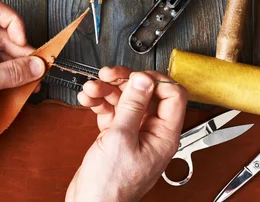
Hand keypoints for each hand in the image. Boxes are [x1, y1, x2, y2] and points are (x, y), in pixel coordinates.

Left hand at [0, 0, 45, 146]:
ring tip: (30, 80)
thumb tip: (36, 66)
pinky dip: (7, 76)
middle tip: (36, 67)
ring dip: (16, 66)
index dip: (13, 23)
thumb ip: (13, 73)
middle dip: (20, 51)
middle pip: (0, 35)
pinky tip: (18, 86)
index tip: (23, 42)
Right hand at [66, 66, 186, 201]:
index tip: (135, 76)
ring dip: (107, 90)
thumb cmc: (110, 185)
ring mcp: (133, 133)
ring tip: (91, 88)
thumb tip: (144, 80)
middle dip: (125, 81)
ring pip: (125, 100)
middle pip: (146, 93)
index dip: (154, 80)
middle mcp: (151, 132)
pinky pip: (112, 110)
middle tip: (108, 75)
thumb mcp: (120, 138)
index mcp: (164, 134)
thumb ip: (133, 105)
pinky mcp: (116, 136)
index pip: (172, 95)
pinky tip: (88, 99)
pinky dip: (99, 102)